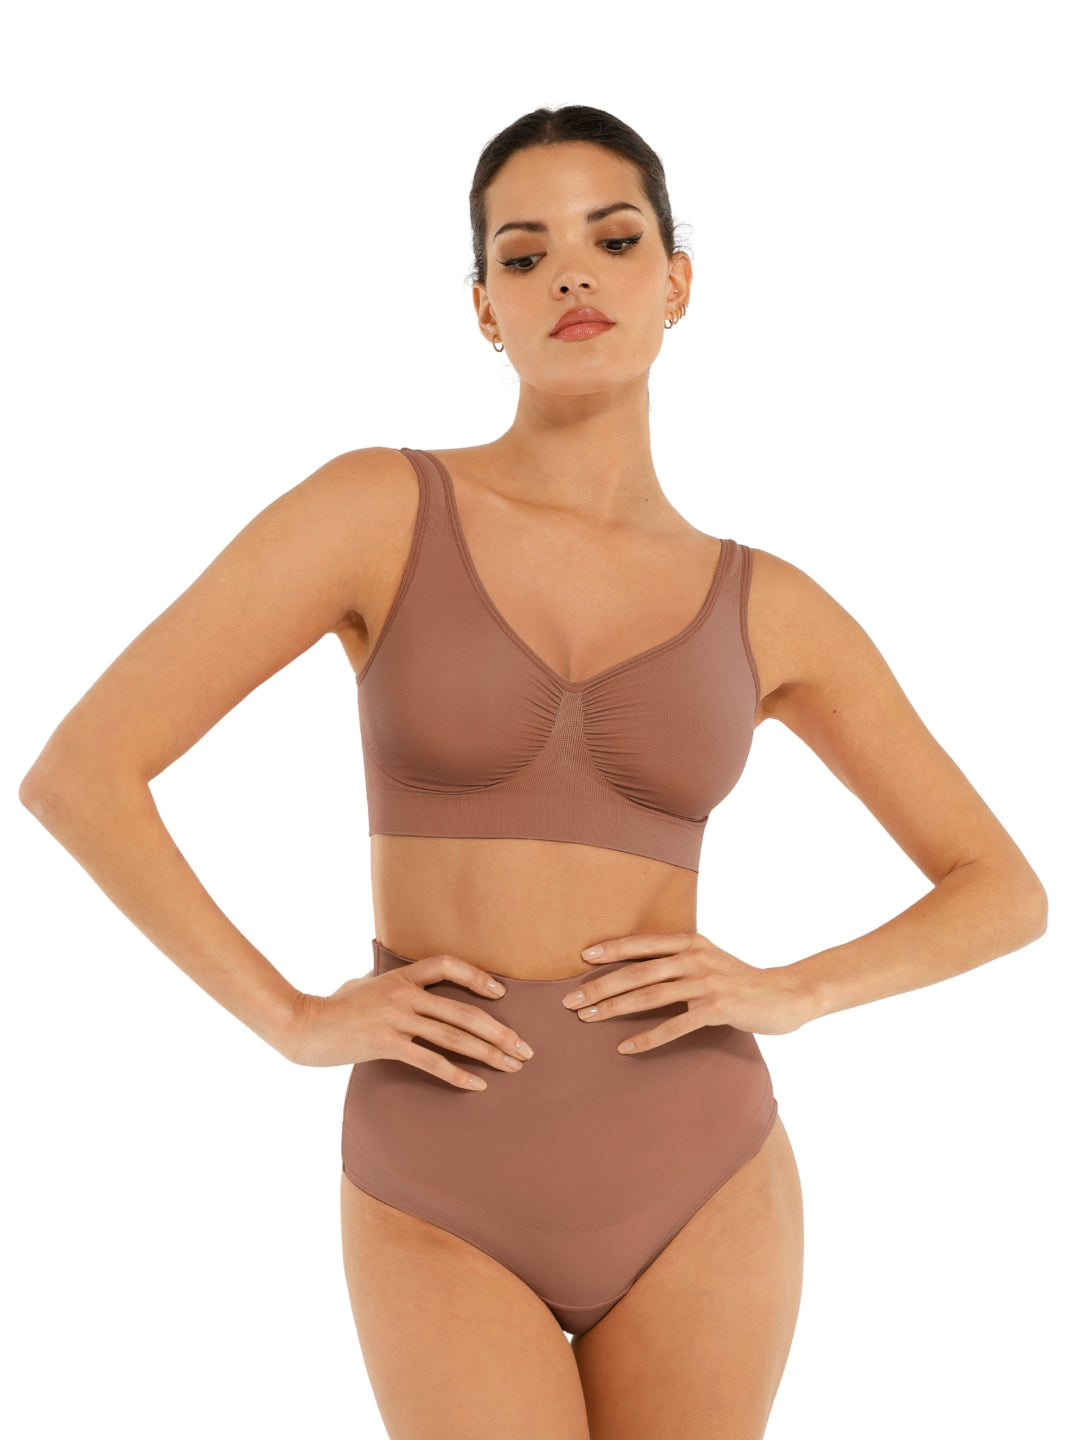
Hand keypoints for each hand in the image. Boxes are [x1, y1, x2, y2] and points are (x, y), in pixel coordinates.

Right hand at [277, 955, 534, 1089]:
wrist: (304, 1025)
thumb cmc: (333, 1006)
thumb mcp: (362, 983)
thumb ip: (385, 981)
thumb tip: (395, 983)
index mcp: (401, 975)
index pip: (448, 965)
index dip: (478, 977)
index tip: (501, 994)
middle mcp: (404, 993)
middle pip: (463, 1010)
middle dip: (500, 1032)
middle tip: (525, 1048)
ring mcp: (396, 1018)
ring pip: (454, 1036)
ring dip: (489, 1053)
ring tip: (512, 1067)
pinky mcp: (387, 1043)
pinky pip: (431, 1060)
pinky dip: (458, 1074)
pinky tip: (477, 1085)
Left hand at [561, 931, 814, 1052]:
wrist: (785, 995)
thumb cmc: (740, 980)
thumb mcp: (709, 959)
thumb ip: (679, 959)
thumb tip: (639, 968)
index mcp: (690, 942)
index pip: (642, 943)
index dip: (611, 949)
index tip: (582, 958)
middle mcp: (695, 958)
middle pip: (638, 971)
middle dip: (600, 986)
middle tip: (570, 1001)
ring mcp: (706, 982)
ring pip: (650, 995)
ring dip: (614, 1009)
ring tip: (587, 1019)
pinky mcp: (717, 1009)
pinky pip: (676, 1025)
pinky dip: (649, 1037)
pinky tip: (626, 1048)